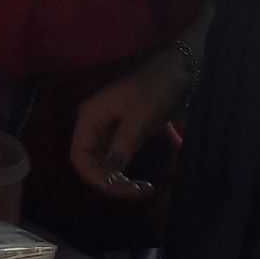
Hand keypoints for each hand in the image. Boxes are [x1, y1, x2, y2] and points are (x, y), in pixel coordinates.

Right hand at [71, 49, 193, 198]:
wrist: (180, 68)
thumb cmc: (157, 87)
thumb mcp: (140, 117)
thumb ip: (123, 145)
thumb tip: (110, 174)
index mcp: (91, 116)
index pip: (80, 156)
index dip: (95, 177)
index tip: (122, 188)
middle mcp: (96, 123)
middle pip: (92, 162)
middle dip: (111, 181)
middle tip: (140, 190)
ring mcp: (112, 127)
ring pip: (107, 162)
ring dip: (123, 178)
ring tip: (146, 188)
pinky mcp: (128, 130)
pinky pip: (122, 155)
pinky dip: (132, 169)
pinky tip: (147, 179)